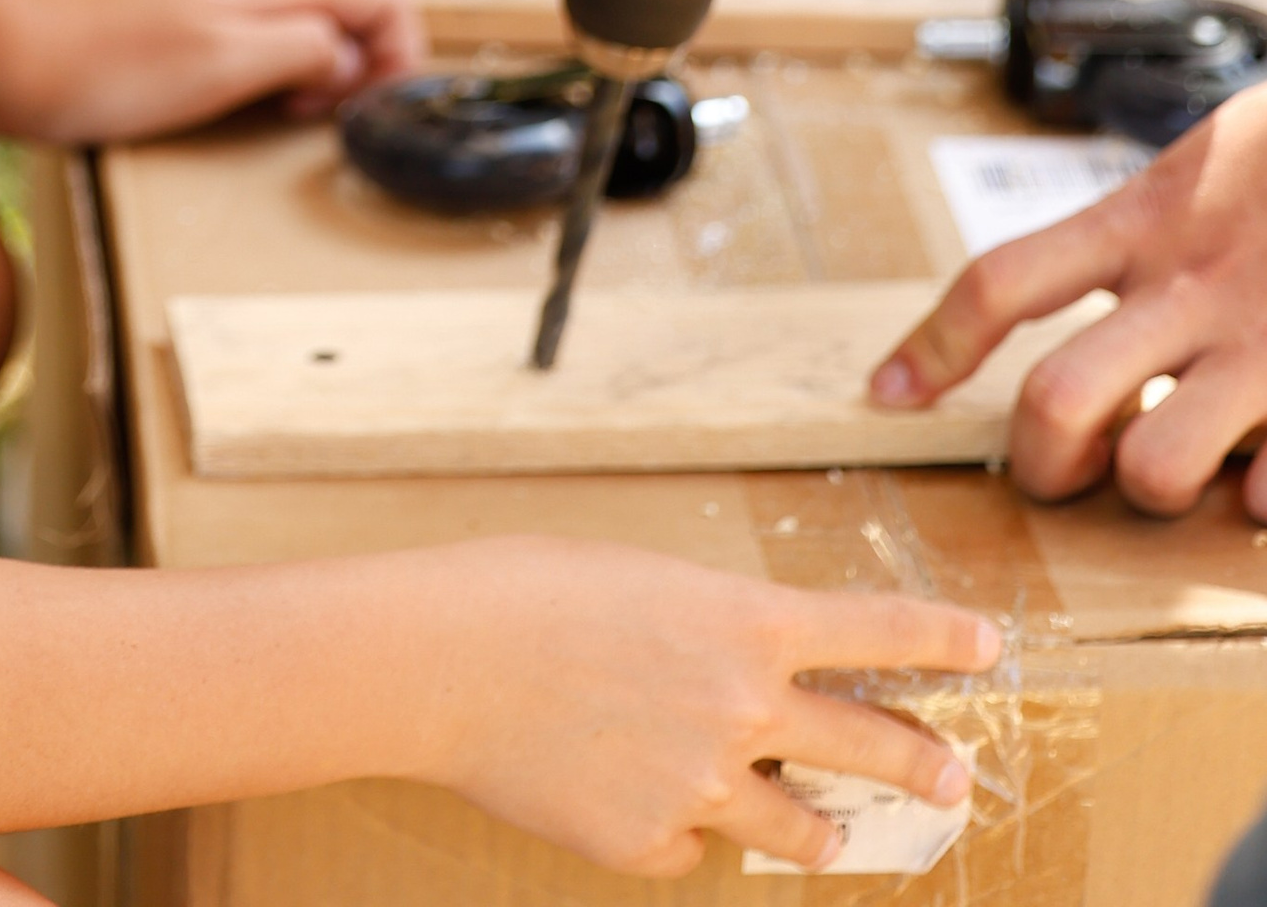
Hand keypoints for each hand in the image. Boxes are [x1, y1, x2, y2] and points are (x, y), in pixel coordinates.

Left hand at [0, 0, 428, 141]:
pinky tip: (249, 100)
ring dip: (319, 68)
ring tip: (286, 113)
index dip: (399, 52)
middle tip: (321, 118)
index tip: (375, 108)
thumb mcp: (230, 64)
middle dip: (359, 63)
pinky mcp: (192, 8)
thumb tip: (346, 56)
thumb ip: (304, 50)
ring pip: (308, 19)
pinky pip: (266, 30)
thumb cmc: (122, 72)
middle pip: (348, 3)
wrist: (25, 63)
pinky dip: (279, 66)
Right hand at [421, 541, 994, 876]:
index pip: (878, 628)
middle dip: (922, 762)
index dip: (943, 637)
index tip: (990, 646)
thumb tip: (739, 688)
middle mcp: (744, 706)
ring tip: (829, 834)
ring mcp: (704, 785)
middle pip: (870, 744)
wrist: (442, 660)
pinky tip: (628, 795)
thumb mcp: (641, 586)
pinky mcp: (651, 843)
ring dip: (819, 828)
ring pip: (799, 825)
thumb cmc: (527, 592)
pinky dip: (676, 828)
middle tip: (950, 778)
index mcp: (745, 621)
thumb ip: (709, 634)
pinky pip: (690, 846)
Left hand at [873, 82, 1266, 508]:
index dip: (928, 348)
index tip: (885, 399)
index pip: (1000, 283)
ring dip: (1152, 488)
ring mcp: (1265, 341)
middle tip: (1063, 473)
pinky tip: (1265, 488)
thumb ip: (1135, 237)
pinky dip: (1260, 503)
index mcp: (1141, 219)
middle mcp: (1190, 284)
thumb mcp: (1200, 168)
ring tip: (1175, 468)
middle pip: (1054, 403)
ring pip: (1153, 468)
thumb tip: (1071, 315)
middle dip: (1041, 463)